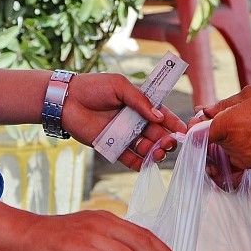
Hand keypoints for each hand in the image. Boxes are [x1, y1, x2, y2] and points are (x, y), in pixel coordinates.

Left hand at [61, 72, 186, 170]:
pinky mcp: (112, 147)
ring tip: (159, 152)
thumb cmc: (92, 87)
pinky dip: (139, 163)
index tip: (184, 131)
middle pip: (156, 133)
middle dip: (166, 139)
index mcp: (139, 103)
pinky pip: (129, 158)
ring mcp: (124, 134)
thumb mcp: (120, 86)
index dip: (173, 122)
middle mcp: (134, 120)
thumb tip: (159, 117)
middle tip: (170, 143)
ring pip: (145, 147)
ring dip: (155, 151)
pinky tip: (146, 164)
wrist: (66, 100)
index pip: (161, 114)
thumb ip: (140, 101)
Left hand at [199, 84, 250, 171]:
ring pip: (226, 150)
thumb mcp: (246, 95)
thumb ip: (221, 105)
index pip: (198, 134)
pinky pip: (239, 160)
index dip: (197, 128)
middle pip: (213, 141)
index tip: (200, 122)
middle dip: (217, 132)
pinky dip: (240, 153)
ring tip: (246, 128)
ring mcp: (242, 157)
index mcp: (224, 126)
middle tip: (230, 120)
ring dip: (229, 142)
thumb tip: (204, 111)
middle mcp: (230, 145)